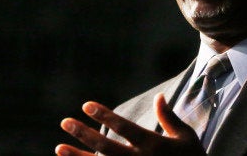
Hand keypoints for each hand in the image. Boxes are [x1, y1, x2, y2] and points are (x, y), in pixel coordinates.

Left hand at [55, 93, 205, 155]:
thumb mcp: (186, 138)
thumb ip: (170, 118)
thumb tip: (159, 97)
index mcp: (155, 145)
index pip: (125, 128)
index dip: (105, 116)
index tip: (86, 105)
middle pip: (106, 148)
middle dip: (84, 135)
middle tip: (65, 122)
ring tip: (59, 147)